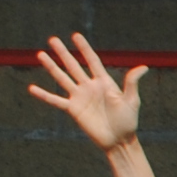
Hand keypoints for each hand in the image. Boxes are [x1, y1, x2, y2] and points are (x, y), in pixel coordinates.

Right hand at [28, 34, 147, 152]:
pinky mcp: (73, 110)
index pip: (92, 61)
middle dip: (63, 52)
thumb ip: (132, 83)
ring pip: (62, 78)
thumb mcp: (132, 101)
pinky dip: (44, 95)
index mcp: (104, 82)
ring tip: (41, 54)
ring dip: (51, 67)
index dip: (84, 48)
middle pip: (74, 66)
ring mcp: (80, 97)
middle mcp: (89, 87)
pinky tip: (32, 88)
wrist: (119, 141)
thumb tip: (143, 67)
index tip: (76, 36)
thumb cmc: (128, 121)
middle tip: (52, 39)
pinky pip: (56, 100)